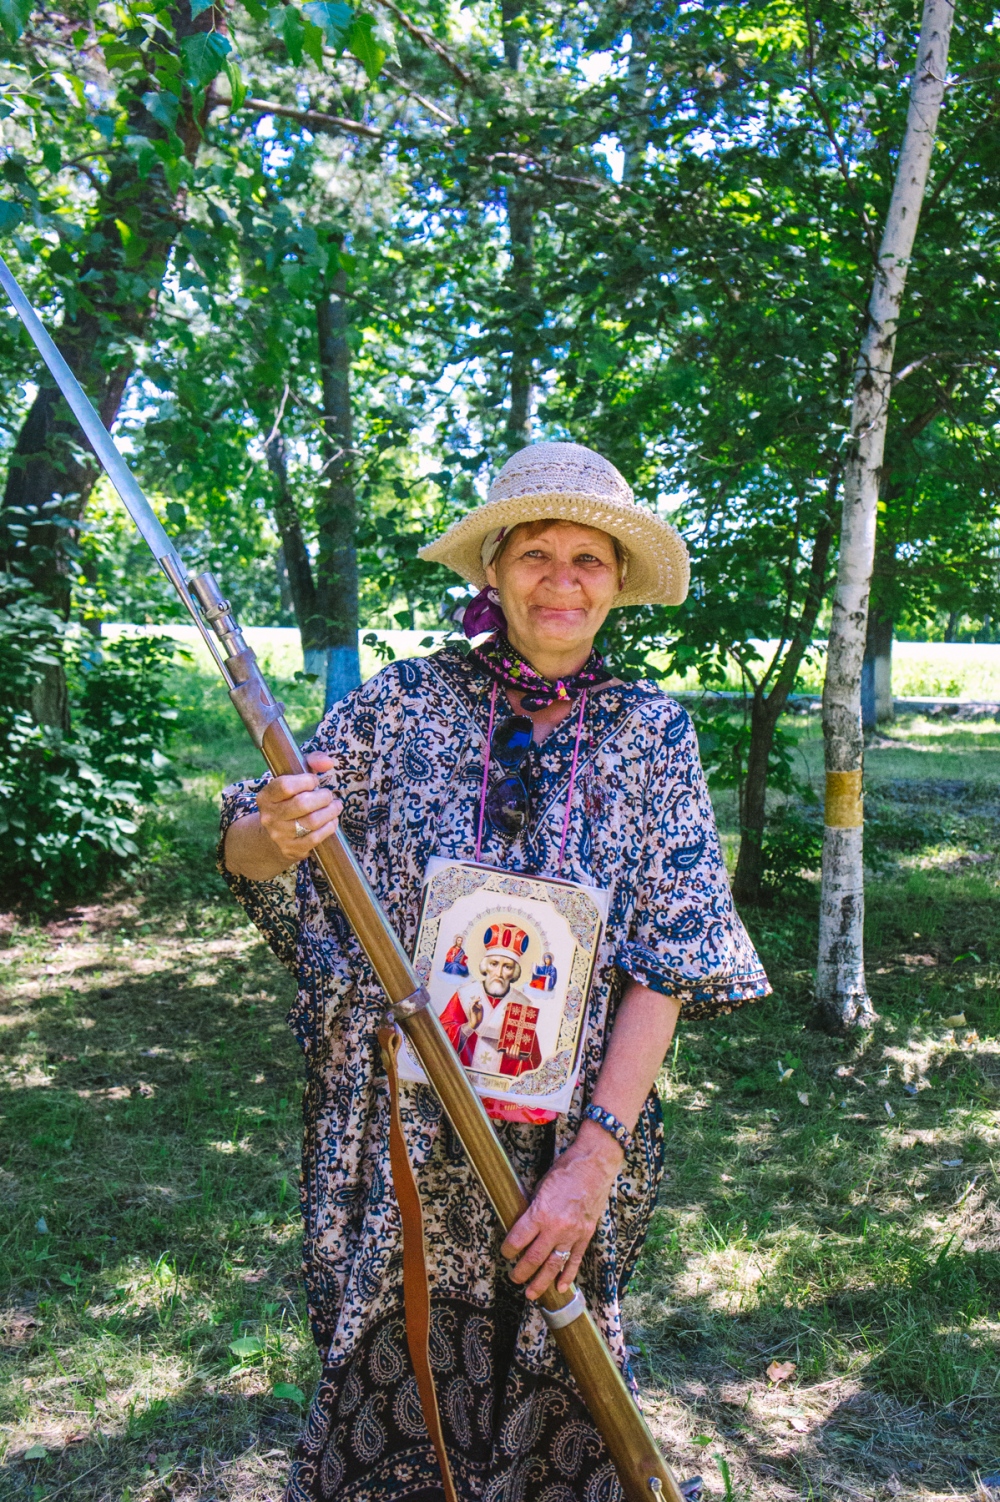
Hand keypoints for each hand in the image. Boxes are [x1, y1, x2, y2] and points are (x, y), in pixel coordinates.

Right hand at [256, 752, 342, 866]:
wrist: (274, 836)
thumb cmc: (289, 801)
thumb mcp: (294, 778)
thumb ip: (311, 762)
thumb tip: (328, 762)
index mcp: (266, 797)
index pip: (286, 786)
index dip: (306, 781)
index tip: (315, 781)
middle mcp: (269, 816)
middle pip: (302, 804)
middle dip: (323, 797)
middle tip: (329, 796)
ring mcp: (279, 835)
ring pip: (311, 822)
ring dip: (330, 812)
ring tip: (335, 806)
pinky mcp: (291, 849)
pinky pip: (315, 838)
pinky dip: (329, 827)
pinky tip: (332, 820)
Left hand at [500, 1120, 623, 1300]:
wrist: (595, 1164)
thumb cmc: (565, 1170)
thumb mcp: (540, 1186)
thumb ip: (533, 1209)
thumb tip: (523, 1226)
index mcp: (540, 1213)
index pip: (518, 1240)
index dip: (508, 1250)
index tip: (505, 1253)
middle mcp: (556, 1227)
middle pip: (534, 1258)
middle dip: (521, 1272)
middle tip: (514, 1279)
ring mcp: (573, 1233)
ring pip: (554, 1265)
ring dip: (541, 1282)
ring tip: (531, 1294)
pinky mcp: (586, 1235)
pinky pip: (575, 1260)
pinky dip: (568, 1276)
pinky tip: (560, 1287)